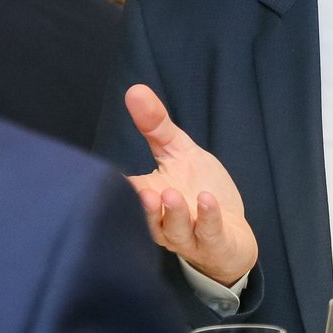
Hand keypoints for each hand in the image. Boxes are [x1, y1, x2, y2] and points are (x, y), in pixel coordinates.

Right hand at [124, 83, 257, 284]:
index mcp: (148, 199)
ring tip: (170, 195)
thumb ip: (156, 126)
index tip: (101, 180)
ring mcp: (187, 236)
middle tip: (142, 192)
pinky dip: (207, 218)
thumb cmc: (199, 190)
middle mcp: (162, 222)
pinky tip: (206, 200)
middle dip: (142, 207)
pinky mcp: (214, 243)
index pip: (124, 195)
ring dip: (172, 214)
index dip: (112, 190)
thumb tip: (134, 89)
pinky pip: (208, 233)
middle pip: (145, 218)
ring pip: (173, 230)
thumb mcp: (179, 152)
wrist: (230, 232)